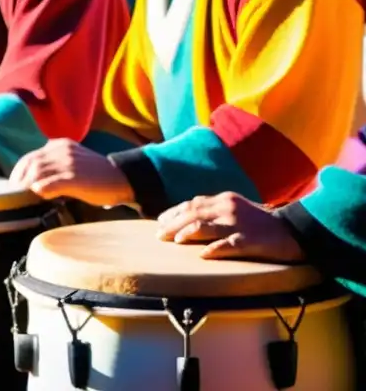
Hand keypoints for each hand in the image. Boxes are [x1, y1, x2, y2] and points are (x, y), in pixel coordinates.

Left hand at [8, 139, 134, 206]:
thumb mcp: (73, 161)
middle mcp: (62, 150)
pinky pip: (50, 183)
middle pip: (31, 164)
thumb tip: (33, 181)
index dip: (18, 172)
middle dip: (20, 180)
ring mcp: (68, 163)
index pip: (30, 157)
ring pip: (38, 173)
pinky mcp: (74, 177)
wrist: (122, 178)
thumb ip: (55, 165)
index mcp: (60, 145)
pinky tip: (41, 196)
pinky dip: (41, 190)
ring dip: (28, 186)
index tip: (14, 186)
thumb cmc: (96, 175)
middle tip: (15, 195)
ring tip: (25, 198)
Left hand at [157, 192, 306, 262]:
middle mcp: (228, 208)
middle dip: (172, 224)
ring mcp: (238, 224)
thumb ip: (215, 211)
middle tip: (159, 235)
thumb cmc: (262, 222)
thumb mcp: (236, 209)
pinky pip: (228, 245)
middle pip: (192, 214)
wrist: (295, 230)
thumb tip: (188, 220)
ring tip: (174, 241)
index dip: (173, 213)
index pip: (191, 204)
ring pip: (204, 226)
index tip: (160, 222)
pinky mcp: (250, 240)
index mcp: (223, 199)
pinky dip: (213, 249)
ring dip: (186, 233)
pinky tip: (203, 255)